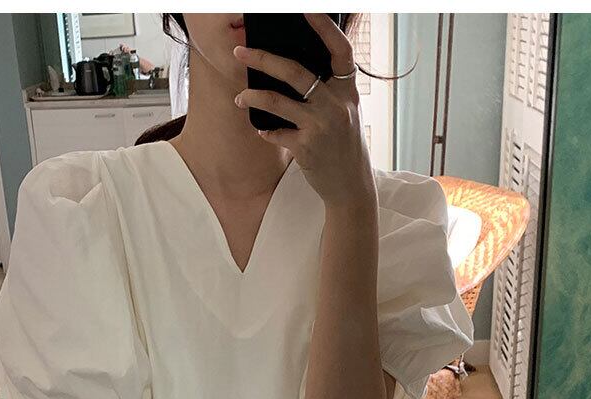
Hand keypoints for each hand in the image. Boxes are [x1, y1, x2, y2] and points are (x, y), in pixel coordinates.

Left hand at [232, 14, 374, 209]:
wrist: (351, 188)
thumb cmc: (345, 148)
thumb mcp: (346, 115)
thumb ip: (329, 93)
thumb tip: (293, 72)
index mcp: (348, 91)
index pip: (340, 50)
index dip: (324, 27)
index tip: (305, 10)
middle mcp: (336, 105)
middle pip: (295, 72)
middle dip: (263, 58)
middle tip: (239, 51)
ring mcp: (321, 126)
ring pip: (279, 101)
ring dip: (253, 96)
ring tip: (239, 97)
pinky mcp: (307, 148)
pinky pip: (277, 132)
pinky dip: (267, 131)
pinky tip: (262, 130)